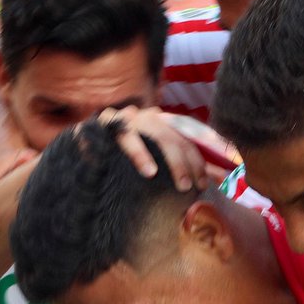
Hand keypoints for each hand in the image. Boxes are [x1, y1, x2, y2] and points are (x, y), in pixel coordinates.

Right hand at [98, 106, 217, 190]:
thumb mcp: (157, 162)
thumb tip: (221, 177)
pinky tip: (150, 173)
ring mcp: (128, 117)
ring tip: (182, 186)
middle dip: (192, 163)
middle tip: (199, 187)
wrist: (82, 148)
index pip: (192, 135)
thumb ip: (185, 164)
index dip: (207, 155)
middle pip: (179, 136)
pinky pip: (127, 137)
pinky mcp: (107, 123)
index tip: (220, 178)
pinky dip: (140, 155)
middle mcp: (149, 116)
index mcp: (162, 122)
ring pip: (159, 135)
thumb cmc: (124, 160)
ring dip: (175, 162)